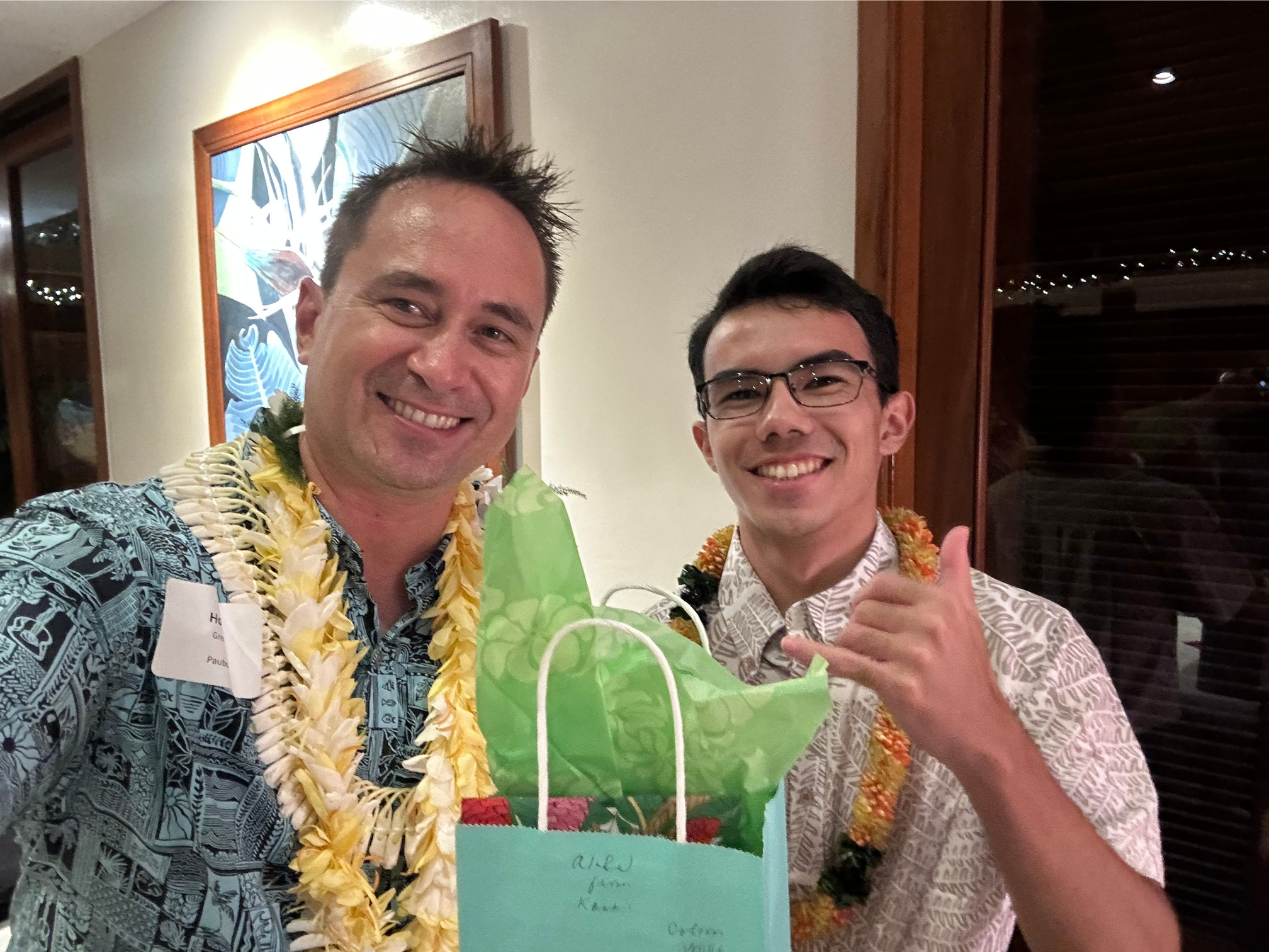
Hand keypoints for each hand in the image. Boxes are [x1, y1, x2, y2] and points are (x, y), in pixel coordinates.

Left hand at [782, 526, 1016, 770]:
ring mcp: (912, 654)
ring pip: (853, 635)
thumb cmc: (968, 673)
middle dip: (860, 628)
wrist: (980, 729)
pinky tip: (791, 647)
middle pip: (863, 611)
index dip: (868, 601)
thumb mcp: (968, 614)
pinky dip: (815, 655)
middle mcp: (929, 623)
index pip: (881, 585)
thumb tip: (958, 529)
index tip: (871, 618)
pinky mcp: (896, 684)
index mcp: (942, 602)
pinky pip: (845, 662)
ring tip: (873, 664)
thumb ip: (957, 570)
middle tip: (877, 650)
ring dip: (850, 649)